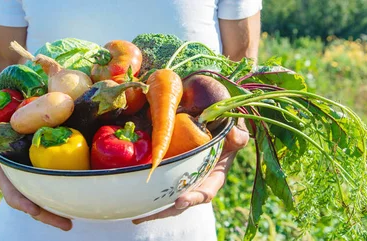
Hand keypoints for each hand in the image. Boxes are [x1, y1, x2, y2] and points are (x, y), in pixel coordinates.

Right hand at [0, 138, 72, 230]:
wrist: (7, 134)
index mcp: (8, 181)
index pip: (15, 196)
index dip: (23, 203)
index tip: (33, 210)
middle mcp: (22, 186)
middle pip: (35, 205)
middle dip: (49, 216)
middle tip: (67, 225)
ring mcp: (35, 183)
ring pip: (46, 201)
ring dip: (59, 212)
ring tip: (73, 221)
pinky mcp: (48, 175)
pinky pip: (56, 187)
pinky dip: (66, 195)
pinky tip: (79, 202)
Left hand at [132, 118, 249, 223]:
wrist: (215, 126)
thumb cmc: (228, 132)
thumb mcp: (236, 133)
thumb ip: (238, 137)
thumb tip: (235, 136)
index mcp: (214, 178)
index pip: (205, 192)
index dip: (194, 198)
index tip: (180, 201)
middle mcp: (196, 183)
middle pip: (180, 202)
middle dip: (164, 211)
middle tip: (145, 216)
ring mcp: (182, 180)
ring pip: (166, 198)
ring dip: (151, 209)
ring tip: (135, 216)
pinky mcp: (170, 173)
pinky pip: (158, 184)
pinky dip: (145, 191)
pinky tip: (129, 196)